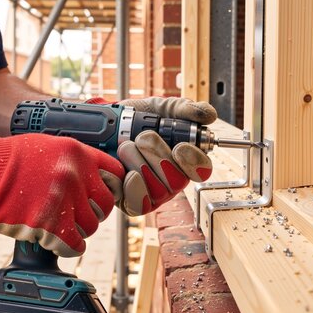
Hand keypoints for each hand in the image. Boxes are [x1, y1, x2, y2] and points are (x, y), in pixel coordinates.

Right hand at [0, 121, 124, 256]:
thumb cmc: (4, 160)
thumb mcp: (46, 145)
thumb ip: (73, 159)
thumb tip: (92, 178)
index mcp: (77, 152)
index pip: (116, 173)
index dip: (112, 188)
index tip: (103, 196)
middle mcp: (76, 174)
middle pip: (106, 204)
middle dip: (94, 212)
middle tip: (77, 215)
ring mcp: (64, 199)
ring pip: (91, 227)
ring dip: (78, 230)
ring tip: (60, 227)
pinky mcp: (50, 225)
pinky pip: (75, 245)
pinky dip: (68, 247)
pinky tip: (56, 241)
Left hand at [116, 97, 216, 215]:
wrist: (105, 126)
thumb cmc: (136, 120)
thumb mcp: (160, 108)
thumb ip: (185, 108)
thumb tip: (208, 115)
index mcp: (184, 161)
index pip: (202, 171)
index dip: (194, 161)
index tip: (179, 146)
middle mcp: (171, 180)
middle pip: (177, 182)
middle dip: (158, 156)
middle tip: (142, 137)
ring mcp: (151, 194)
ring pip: (157, 190)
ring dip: (138, 162)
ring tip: (125, 146)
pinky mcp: (130, 202)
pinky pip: (135, 203)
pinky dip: (126, 182)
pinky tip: (118, 166)